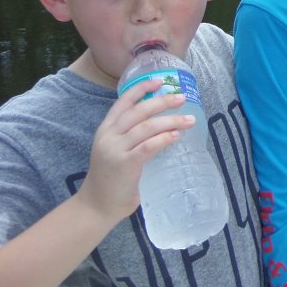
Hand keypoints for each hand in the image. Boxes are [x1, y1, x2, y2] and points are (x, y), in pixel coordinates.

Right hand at [76, 79, 194, 222]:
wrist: (96, 205)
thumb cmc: (111, 178)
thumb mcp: (115, 150)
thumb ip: (131, 136)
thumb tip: (163, 124)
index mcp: (106, 129)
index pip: (123, 102)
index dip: (141, 89)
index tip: (159, 81)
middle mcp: (108, 136)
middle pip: (139, 111)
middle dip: (162, 102)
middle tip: (182, 98)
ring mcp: (115, 150)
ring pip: (147, 127)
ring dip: (171, 121)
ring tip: (189, 121)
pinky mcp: (124, 165)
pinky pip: (148, 147)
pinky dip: (164, 139)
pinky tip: (176, 136)